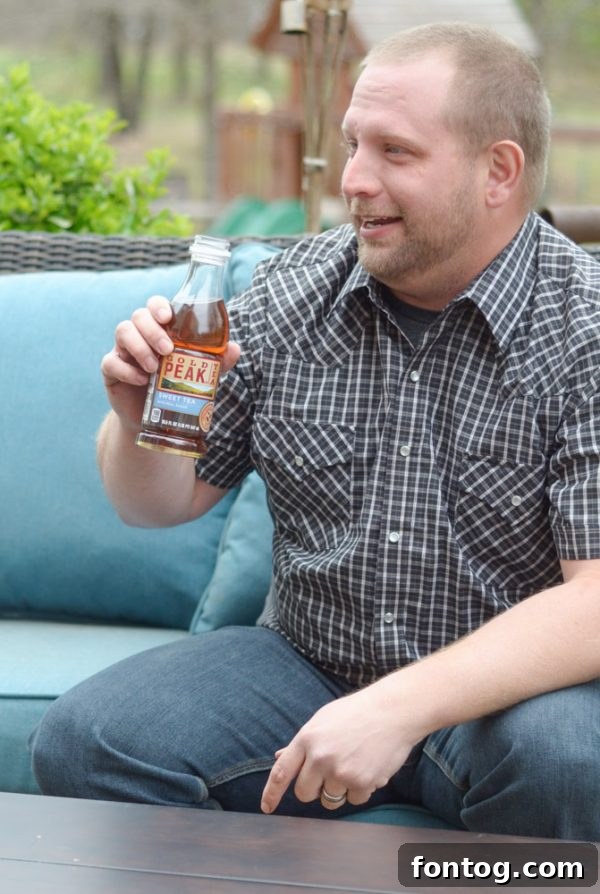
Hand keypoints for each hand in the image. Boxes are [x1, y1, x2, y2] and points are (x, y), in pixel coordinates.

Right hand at [100, 296, 239, 430]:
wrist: (157, 418)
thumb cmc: (178, 386)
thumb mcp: (200, 374)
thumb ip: (217, 361)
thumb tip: (234, 348)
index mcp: (160, 329)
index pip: (155, 306)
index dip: (159, 306)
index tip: (169, 317)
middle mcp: (140, 334)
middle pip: (138, 316)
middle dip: (153, 330)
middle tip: (168, 350)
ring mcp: (123, 350)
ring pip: (123, 332)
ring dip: (139, 347)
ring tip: (155, 367)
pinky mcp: (112, 371)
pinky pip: (111, 362)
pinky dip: (126, 370)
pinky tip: (142, 381)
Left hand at [260, 686, 415, 813]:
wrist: (392, 711)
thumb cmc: (356, 713)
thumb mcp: (323, 720)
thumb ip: (302, 743)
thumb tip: (279, 758)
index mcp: (307, 738)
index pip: (281, 772)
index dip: (271, 793)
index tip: (267, 808)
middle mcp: (320, 757)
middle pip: (304, 793)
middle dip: (314, 789)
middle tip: (331, 772)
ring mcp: (340, 771)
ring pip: (330, 800)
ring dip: (340, 790)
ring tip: (354, 763)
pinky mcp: (361, 783)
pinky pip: (354, 800)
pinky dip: (361, 789)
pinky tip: (369, 766)